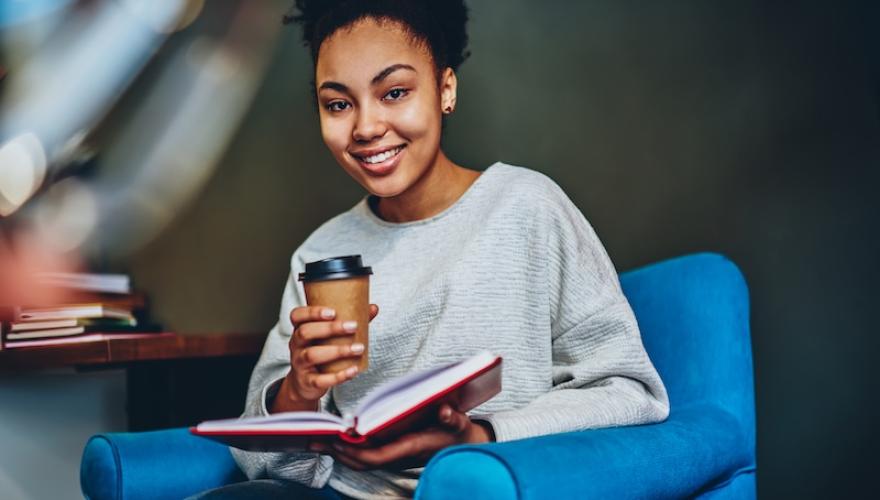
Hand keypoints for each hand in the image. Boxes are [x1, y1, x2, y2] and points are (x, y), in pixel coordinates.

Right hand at [272, 304, 378, 411]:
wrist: (304, 384)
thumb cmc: (320, 352)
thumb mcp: (328, 337)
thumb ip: (349, 321)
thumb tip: (373, 308)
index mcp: (300, 329)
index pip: (297, 315)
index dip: (312, 312)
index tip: (333, 312)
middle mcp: (296, 345)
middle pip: (305, 332)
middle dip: (330, 328)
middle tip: (353, 326)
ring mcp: (299, 364)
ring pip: (312, 354)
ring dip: (338, 351)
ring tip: (358, 348)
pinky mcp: (307, 381)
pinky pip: (320, 379)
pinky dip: (338, 376)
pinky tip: (354, 370)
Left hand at [308, 404, 494, 469]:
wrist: (465, 446)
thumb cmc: (459, 432)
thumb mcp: (460, 423)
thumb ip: (453, 417)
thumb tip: (445, 411)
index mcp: (411, 448)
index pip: (378, 456)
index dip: (356, 451)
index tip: (339, 439)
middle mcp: (399, 457)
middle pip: (362, 462)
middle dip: (337, 453)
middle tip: (313, 439)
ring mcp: (394, 457)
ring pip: (361, 461)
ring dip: (338, 453)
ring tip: (316, 441)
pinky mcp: (392, 453)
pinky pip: (365, 456)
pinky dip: (348, 450)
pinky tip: (335, 440)